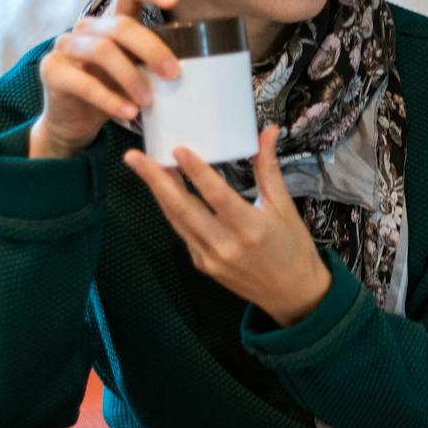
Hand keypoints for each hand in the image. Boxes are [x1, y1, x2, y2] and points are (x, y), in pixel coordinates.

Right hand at [31, 0, 180, 158]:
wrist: (74, 121)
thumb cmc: (113, 90)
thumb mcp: (137, 71)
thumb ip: (155, 61)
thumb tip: (200, 64)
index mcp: (111, 21)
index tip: (174, 0)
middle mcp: (87, 26)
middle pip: (120, 26)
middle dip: (151, 49)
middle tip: (173, 74)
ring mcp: (66, 45)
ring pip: (102, 50)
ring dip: (131, 77)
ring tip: (148, 101)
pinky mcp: (52, 70)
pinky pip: (84, 82)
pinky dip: (109, 99)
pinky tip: (128, 112)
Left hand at [121, 125, 333, 326]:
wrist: (293, 295)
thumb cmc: (294, 249)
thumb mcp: (285, 207)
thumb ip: (269, 169)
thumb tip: (267, 132)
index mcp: (251, 228)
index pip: (217, 196)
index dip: (196, 172)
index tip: (178, 149)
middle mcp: (226, 246)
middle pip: (182, 209)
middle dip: (155, 180)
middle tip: (134, 157)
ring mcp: (210, 258)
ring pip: (176, 220)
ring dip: (158, 193)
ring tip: (142, 167)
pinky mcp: (203, 265)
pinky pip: (183, 233)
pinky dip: (172, 211)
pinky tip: (164, 191)